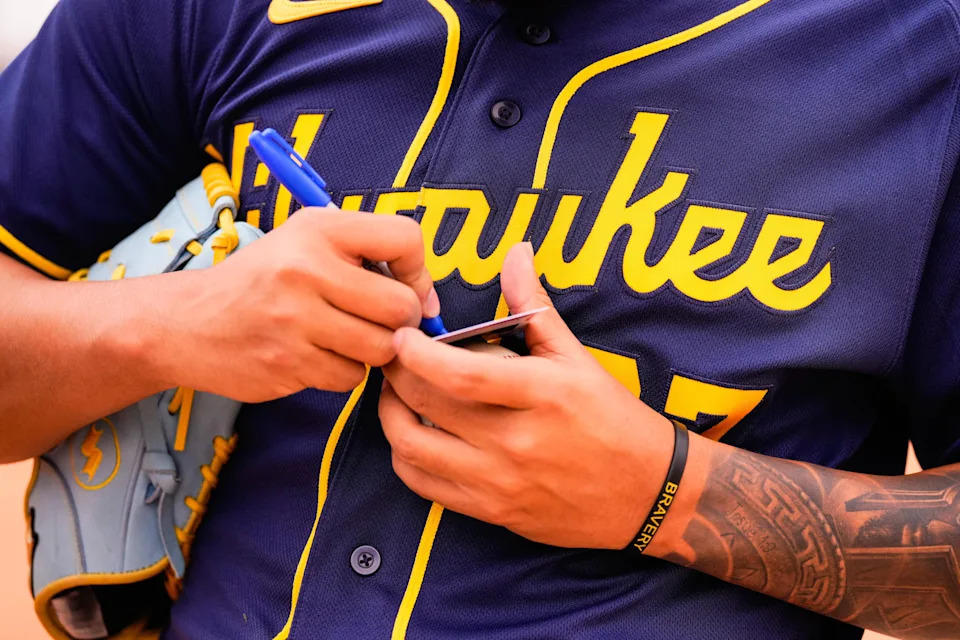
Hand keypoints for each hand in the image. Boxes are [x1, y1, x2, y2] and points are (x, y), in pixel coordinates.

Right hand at [158, 207, 438, 401]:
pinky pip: (350, 377)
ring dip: (373, 351)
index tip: (410, 290)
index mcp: (317, 229)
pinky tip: (319, 356)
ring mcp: (295, 319)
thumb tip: (427, 300)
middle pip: (401, 306)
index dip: (419, 271)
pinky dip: (344, 372)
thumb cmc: (261, 282)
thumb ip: (364, 257)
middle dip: (402, 322)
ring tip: (346, 338)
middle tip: (379, 323)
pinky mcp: (288, 362)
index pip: (405, 238)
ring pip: (380, 348)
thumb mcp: (304, 243)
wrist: (186, 322)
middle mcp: (306, 268)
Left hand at [380, 243, 673, 548]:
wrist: (646, 494)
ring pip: (413, 450)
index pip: (461, 374)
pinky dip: (406, 456)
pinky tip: (414, 432)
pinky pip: (425, 485)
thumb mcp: (578, 358)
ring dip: (390, 416)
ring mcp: (500, 482)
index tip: (402, 335)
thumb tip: (516, 252)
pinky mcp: (492, 511)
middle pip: (426, 406)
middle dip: (395, 374)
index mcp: (541, 395)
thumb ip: (535, 306)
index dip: (417, 354)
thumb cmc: (613, 418)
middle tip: (391, 354)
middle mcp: (517, 442)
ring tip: (397, 392)